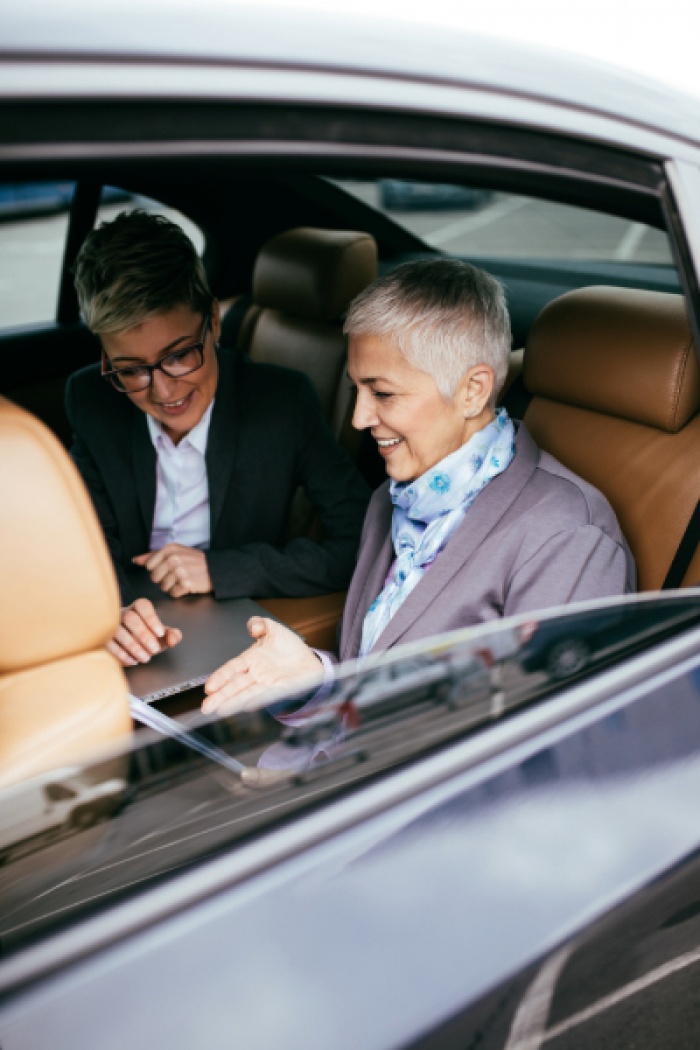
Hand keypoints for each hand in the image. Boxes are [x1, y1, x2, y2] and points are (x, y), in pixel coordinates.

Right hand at [107, 598, 182, 666]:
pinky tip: (132, 661)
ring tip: (145, 658)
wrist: (128, 647)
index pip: (143, 605)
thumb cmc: (146, 637)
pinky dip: (121, 654)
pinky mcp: (102, 637)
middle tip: (154, 650)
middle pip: (130, 618)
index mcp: (138, 608)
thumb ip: (172, 635)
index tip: (161, 633)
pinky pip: (108, 643)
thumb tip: (172, 639)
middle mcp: (123, 613)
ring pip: (117, 631)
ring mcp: (110, 624)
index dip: (152, 618)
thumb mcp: (161, 637)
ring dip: (133, 646)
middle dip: (143, 635)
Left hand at [132, 544, 212, 597]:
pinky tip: (187, 585)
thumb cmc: (193, 561)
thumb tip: (135, 560)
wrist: (216, 569)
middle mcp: (174, 558)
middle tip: (177, 574)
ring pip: (163, 587)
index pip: (149, 566)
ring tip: (183, 579)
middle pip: (155, 578)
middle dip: (164, 579)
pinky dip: (180, 592)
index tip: (169, 567)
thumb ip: (153, 555)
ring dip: (173, 586)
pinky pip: (173, 593)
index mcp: (169, 549)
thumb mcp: (174, 552)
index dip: (158, 569)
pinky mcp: (186, 584)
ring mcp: (180, 571)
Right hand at [202, 616, 322, 716]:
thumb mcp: (274, 629)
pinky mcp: (281, 691)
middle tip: (207, 706)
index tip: (210, 686)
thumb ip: (260, 624)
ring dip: (234, 702)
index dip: (220, 677)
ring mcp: (267, 684)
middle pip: (235, 686)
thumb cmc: (289, 647)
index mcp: (251, 660)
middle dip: (220, 696)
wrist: (310, 659)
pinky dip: (258, 700)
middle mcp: (256, 675)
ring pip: (247, 694)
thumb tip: (252, 626)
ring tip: (221, 710)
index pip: (232, 669)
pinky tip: (248, 705)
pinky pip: (268, 695)